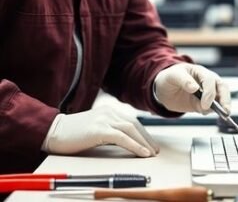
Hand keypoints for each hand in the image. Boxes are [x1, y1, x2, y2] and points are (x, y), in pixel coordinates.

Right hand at [42, 106, 158, 156]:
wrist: (53, 131)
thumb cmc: (72, 134)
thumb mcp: (94, 129)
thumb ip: (108, 131)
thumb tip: (124, 142)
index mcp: (109, 110)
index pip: (132, 121)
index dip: (143, 133)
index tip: (150, 144)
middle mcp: (110, 112)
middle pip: (135, 125)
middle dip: (146, 138)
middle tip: (155, 150)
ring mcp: (105, 119)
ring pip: (131, 130)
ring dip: (144, 143)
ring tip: (151, 154)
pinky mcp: (100, 129)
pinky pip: (122, 137)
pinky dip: (135, 145)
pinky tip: (142, 153)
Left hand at [153, 63, 230, 113]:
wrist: (164, 88)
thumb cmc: (170, 77)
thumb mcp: (173, 76)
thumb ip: (184, 80)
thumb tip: (194, 88)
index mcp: (200, 72)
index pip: (210, 80)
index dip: (209, 92)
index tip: (205, 104)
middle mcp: (207, 82)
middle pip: (222, 87)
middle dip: (225, 99)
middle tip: (224, 110)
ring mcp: (207, 93)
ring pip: (221, 98)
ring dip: (222, 106)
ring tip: (221, 115)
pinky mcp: (203, 104)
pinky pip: (212, 108)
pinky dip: (212, 111)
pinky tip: (205, 113)